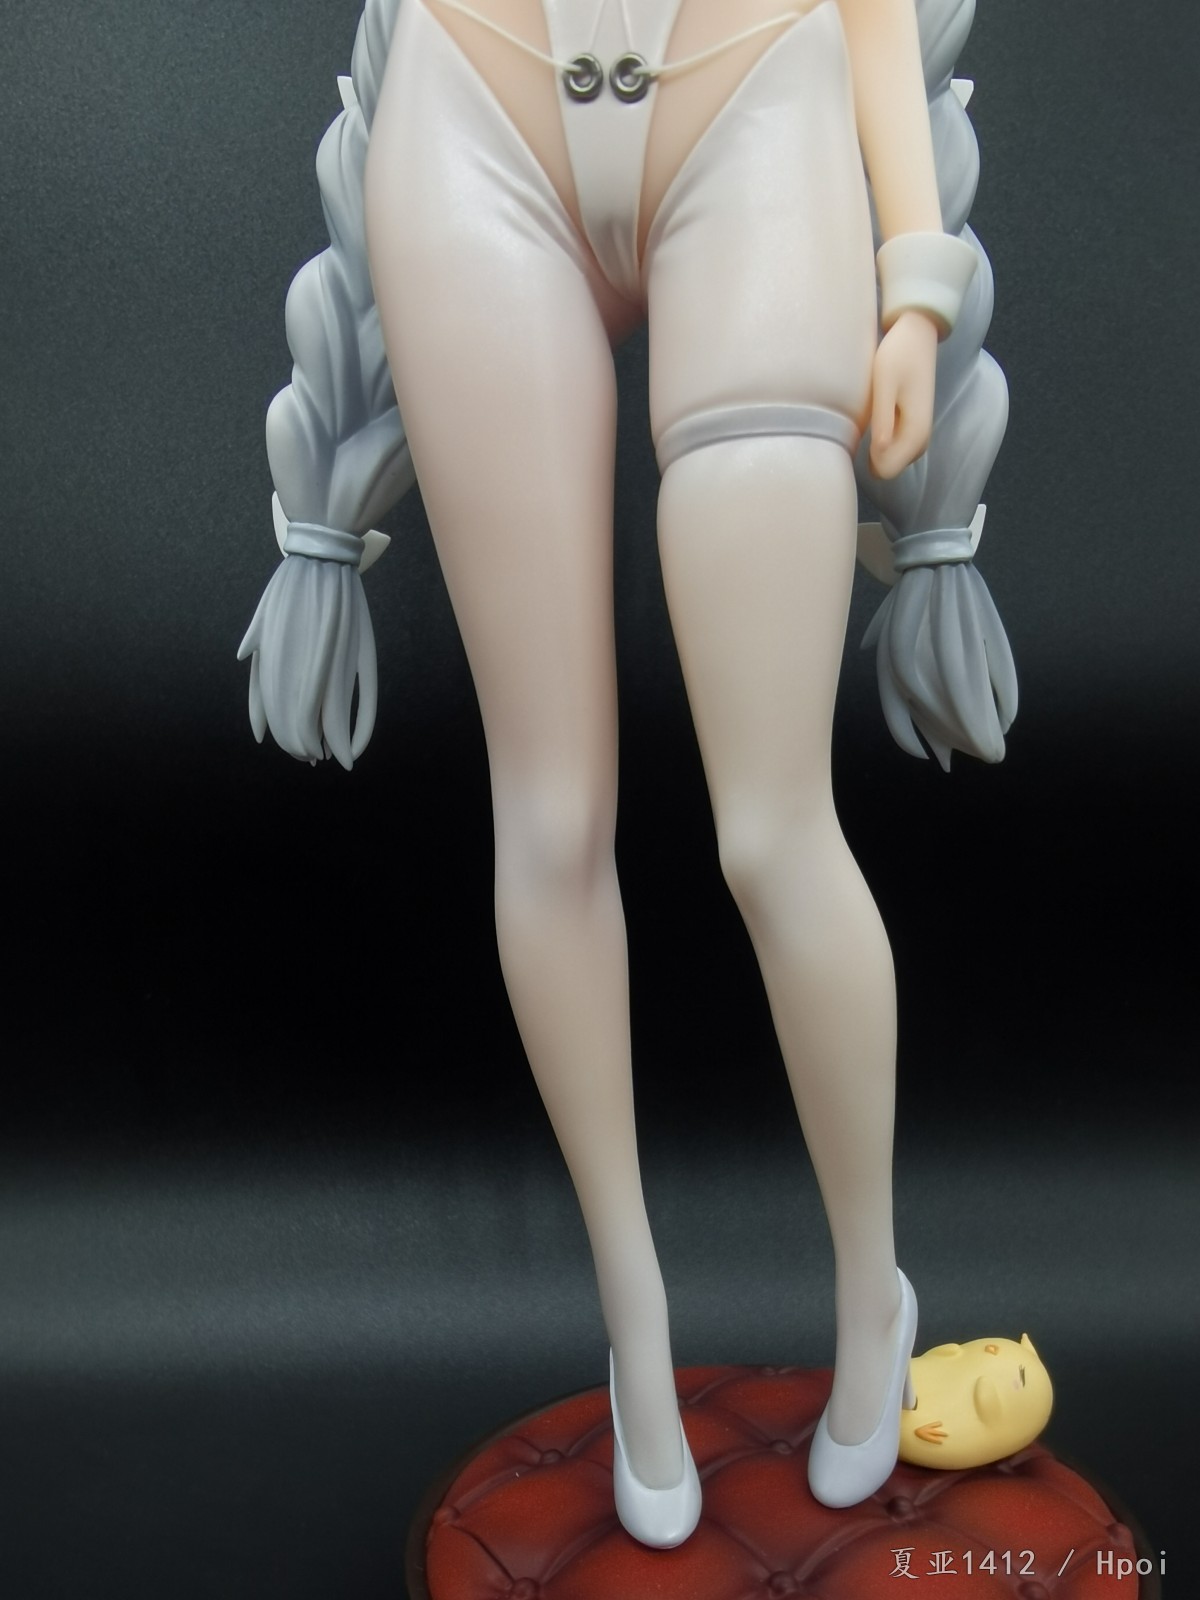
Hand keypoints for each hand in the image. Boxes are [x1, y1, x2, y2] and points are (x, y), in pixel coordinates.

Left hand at [868, 309, 938, 479]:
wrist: (917, 336)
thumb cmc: (898, 355)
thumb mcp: (885, 386)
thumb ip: (883, 421)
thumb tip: (877, 454)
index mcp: (916, 432)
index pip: (885, 471)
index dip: (865, 459)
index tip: (857, 433)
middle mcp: (921, 441)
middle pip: (886, 470)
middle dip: (868, 455)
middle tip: (860, 421)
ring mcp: (917, 436)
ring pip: (888, 462)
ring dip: (872, 448)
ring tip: (866, 416)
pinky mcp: (912, 429)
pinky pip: (891, 450)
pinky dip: (878, 442)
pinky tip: (872, 418)